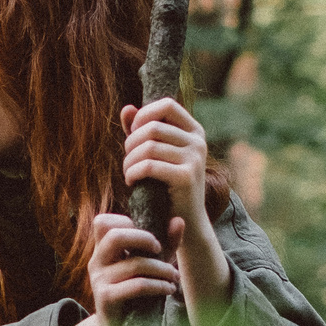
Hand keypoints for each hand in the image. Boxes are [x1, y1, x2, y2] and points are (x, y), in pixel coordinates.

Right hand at [67, 212, 184, 325]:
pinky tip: (169, 289)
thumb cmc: (133, 293)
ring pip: (134, 264)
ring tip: (174, 276)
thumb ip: (163, 244)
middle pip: (114, 236)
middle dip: (144, 238)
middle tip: (160, 249)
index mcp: (102, 250)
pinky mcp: (106, 298)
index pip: (102, 222)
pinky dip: (158, 285)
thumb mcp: (148, 265)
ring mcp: (99, 280)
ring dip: (161, 269)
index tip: (145, 235)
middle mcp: (96, 262)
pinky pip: (137, 286)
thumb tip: (179, 220)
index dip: (124, 221)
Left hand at [119, 98, 230, 236]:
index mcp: (194, 131)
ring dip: (129, 161)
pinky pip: (149, 166)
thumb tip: (127, 108)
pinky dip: (133, 173)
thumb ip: (141, 130)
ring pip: (149, 147)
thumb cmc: (165, 185)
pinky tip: (132, 182)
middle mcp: (198, 141)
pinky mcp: (187, 177)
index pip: (167, 104)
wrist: (185, 221)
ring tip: (129, 173)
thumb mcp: (154, 153)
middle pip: (153, 127)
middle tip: (128, 162)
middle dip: (131, 144)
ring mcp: (195, 159)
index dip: (144, 115)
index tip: (133, 134)